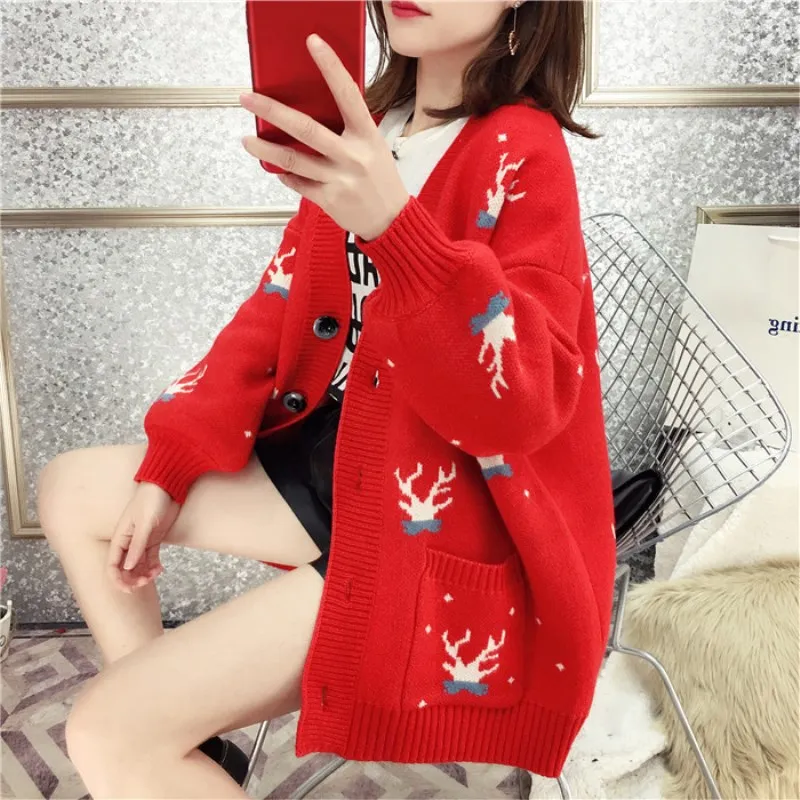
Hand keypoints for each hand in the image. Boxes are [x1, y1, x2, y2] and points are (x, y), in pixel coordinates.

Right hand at [107, 482, 179, 592]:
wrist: (168, 486)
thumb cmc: (151, 499)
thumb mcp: (144, 522)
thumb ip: (137, 545)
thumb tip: (128, 567)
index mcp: (120, 537)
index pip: (112, 564)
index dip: (117, 579)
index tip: (129, 589)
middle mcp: (128, 542)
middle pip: (125, 568)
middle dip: (132, 579)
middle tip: (145, 582)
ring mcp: (141, 541)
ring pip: (138, 565)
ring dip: (144, 574)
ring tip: (156, 574)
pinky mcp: (154, 539)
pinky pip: (150, 559)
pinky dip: (154, 566)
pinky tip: (160, 569)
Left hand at [239, 34, 409, 241]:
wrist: (392, 221)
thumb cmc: (380, 180)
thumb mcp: (373, 147)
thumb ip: (348, 131)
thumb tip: (311, 113)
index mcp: (366, 135)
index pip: (347, 94)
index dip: (330, 67)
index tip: (313, 44)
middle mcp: (352, 155)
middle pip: (306, 128)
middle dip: (272, 111)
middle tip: (247, 98)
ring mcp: (339, 179)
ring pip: (293, 160)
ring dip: (265, 150)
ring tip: (247, 141)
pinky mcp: (329, 199)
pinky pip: (298, 183)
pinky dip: (285, 176)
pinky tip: (279, 170)